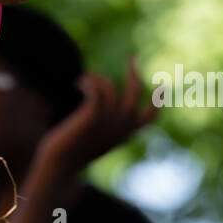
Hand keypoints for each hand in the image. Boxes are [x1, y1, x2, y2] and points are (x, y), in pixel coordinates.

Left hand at [35, 57, 158, 175]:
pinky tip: (79, 82)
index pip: (149, 118)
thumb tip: (108, 105)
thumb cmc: (73, 150)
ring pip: (110, 87)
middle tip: (132, 58)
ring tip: (84, 79)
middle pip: (133, 95)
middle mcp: (119, 129)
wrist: (59, 164)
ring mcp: (107, 123)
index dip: (158, 102)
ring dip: (98, 78)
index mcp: (123, 135)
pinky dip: (89, 81)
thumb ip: (107, 125)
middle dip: (134, 74)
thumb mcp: (96, 138)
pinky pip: (97, 90)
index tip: (163, 86)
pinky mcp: (92, 118)